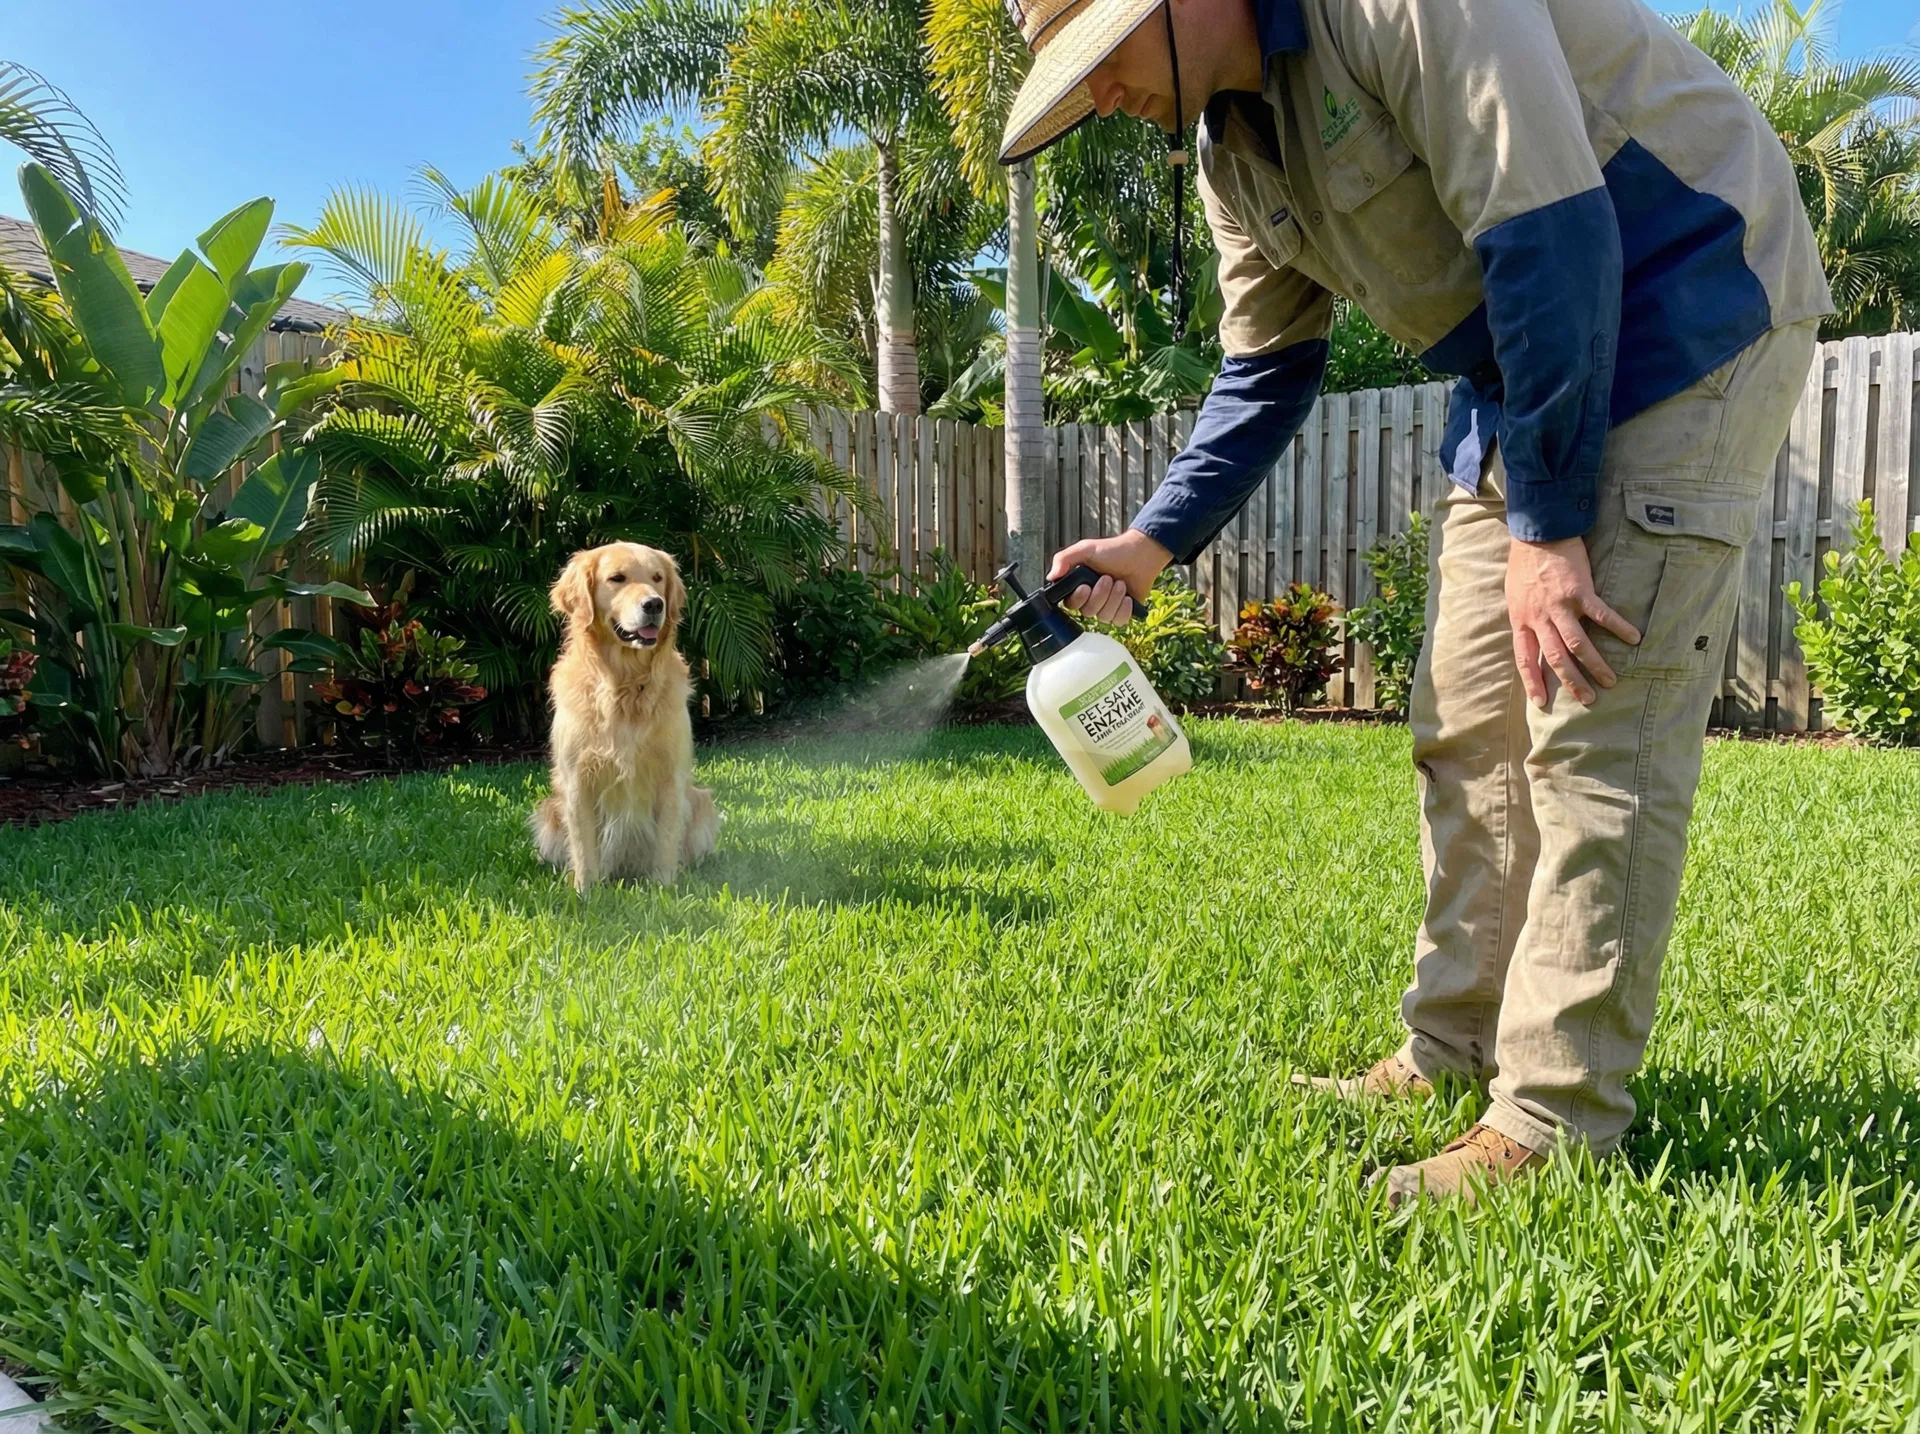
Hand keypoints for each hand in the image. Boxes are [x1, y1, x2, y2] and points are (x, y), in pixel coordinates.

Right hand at [1048, 530, 1173, 625]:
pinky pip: (1119, 621)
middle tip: (1109, 578)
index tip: (1086, 587)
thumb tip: (1051, 577)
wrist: (1141, 554)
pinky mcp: (1122, 613)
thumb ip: (1064, 558)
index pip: (1070, 604)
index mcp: (1078, 586)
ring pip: (1104, 617)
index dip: (1078, 598)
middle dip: (1100, 595)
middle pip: (1088, 612)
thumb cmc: (1113, 550)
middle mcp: (1091, 599)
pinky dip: (1125, 609)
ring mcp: (1106, 607)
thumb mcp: (1086, 549)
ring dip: (1114, 599)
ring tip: (1121, 583)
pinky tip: (1128, 597)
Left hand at [1505, 536, 1640, 707]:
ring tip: (1610, 680)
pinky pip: (1601, 615)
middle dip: (1571, 682)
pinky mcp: (1580, 591)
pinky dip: (1618, 627)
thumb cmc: (1525, 565)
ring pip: (1577, 644)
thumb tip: (1533, 637)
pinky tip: (1634, 638)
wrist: (1538, 534)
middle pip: (1555, 657)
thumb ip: (1525, 618)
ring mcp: (1560, 605)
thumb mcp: (1515, 596)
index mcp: (1521, 620)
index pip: (1524, 658)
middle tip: (1588, 699)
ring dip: (1595, 664)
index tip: (1540, 702)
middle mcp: (1539, 617)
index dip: (1532, 680)